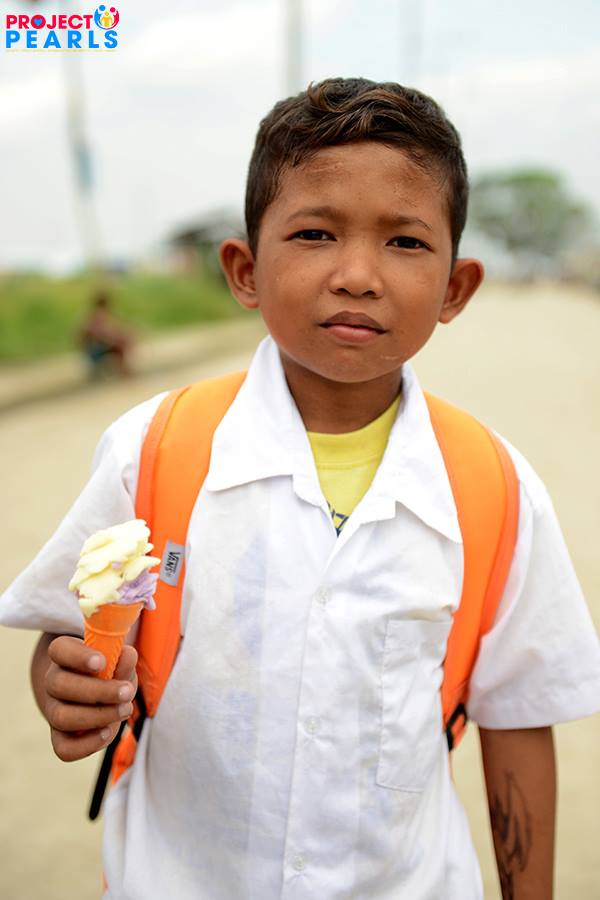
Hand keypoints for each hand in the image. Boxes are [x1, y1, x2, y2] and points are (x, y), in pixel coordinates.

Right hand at [44, 636, 137, 761]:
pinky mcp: (60, 737)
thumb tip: (127, 655)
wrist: (99, 697)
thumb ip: (123, 659)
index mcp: (64, 655)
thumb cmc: (110, 673)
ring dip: (98, 716)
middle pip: (60, 685)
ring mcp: (54, 710)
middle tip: (127, 692)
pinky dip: (88, 744)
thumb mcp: (119, 662)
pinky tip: (108, 731)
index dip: (78, 656)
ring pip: (61, 717)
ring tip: (125, 709)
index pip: (59, 650)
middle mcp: (53, 682)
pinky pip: (63, 748)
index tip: (102, 662)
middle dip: (98, 691)